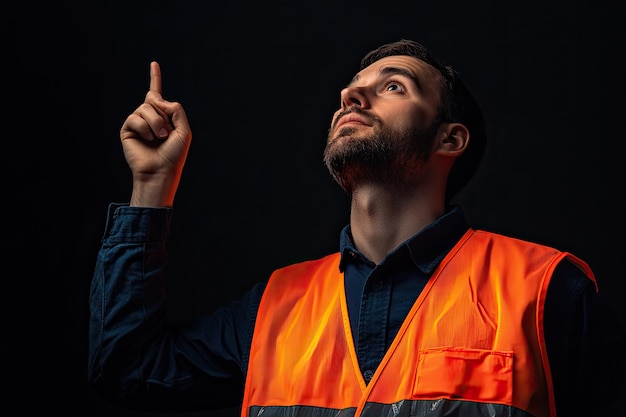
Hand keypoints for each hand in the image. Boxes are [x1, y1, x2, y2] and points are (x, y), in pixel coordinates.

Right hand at [120, 61, 191, 206]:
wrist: (161, 171)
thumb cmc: (174, 155)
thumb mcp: (184, 130)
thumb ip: (176, 109)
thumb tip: (157, 99)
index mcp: (164, 117)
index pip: (158, 94)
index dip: (155, 78)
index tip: (154, 63)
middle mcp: (149, 117)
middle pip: (153, 99)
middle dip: (162, 115)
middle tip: (166, 134)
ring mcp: (137, 123)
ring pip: (145, 108)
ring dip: (156, 123)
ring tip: (159, 138)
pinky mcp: (127, 129)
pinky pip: (135, 118)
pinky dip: (145, 128)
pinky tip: (148, 140)